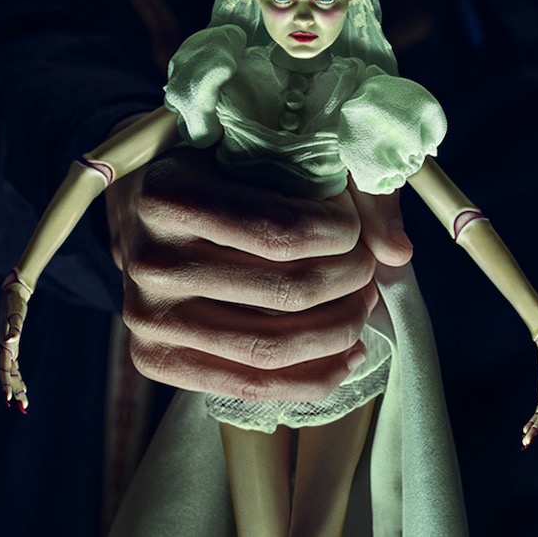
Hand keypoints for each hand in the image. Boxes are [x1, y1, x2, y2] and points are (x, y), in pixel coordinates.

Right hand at [0, 272, 31, 411]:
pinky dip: (17, 377)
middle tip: (24, 407)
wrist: (11, 295)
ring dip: (17, 387)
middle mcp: (5, 350)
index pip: (4, 370)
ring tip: (23, 403)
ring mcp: (7, 349)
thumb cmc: (14, 304)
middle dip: (16, 391)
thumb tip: (10, 341)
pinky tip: (22, 386)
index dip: (7, 385)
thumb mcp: (16, 315)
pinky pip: (14, 367)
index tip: (9, 398)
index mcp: (5, 346)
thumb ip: (14, 329)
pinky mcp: (11, 347)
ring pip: (11, 373)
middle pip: (9, 376)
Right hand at [106, 145, 412, 401]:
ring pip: (272, 347)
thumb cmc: (212, 170)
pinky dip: (312, 377)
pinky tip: (348, 356)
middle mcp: (149, 261)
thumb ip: (333, 186)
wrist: (137, 209)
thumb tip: (400, 254)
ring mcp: (145, 318)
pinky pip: (248, 386)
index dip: (341, 233)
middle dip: (349, 282)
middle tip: (368, 268)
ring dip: (339, 330)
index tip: (354, 226)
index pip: (281, 231)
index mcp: (168, 196)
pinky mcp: (154, 360)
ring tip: (362, 307)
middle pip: (285, 291)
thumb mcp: (257, 150)